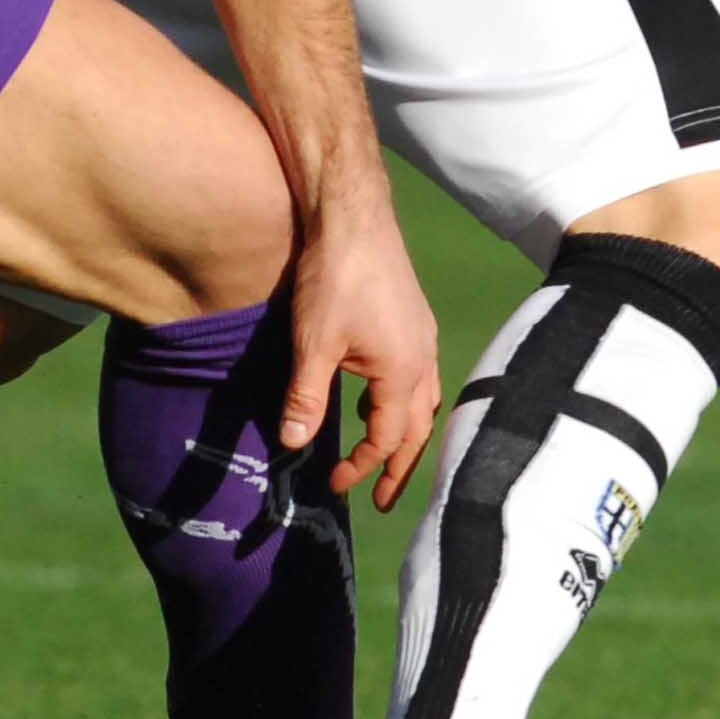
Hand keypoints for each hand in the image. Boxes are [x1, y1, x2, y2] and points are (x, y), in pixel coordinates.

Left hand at [281, 198, 441, 508]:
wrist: (354, 217)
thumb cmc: (335, 279)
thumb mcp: (314, 345)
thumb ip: (306, 399)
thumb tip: (293, 445)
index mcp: (402, 373)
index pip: (386, 439)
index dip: (362, 468)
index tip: (336, 486)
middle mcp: (423, 359)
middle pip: (419, 429)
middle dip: (400, 467)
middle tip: (386, 501)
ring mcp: (423, 337)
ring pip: (426, 402)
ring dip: (408, 434)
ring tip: (389, 455)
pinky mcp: (415, 319)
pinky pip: (422, 376)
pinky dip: (407, 401)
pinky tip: (383, 396)